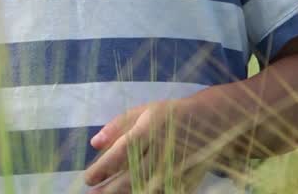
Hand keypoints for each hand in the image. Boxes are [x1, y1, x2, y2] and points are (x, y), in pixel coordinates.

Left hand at [84, 99, 210, 192]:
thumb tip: (94, 144)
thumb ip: (117, 126)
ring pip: (148, 187)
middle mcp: (162, 149)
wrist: (208, 121)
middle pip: (133, 175)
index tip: (89, 178)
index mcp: (150, 128)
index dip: (104, 167)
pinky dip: (148, 193)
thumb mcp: (142, 112)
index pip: (122, 151)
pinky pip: (165, 191)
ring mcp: (176, 166)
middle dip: (110, 189)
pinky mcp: (186, 178)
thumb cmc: (168, 116)